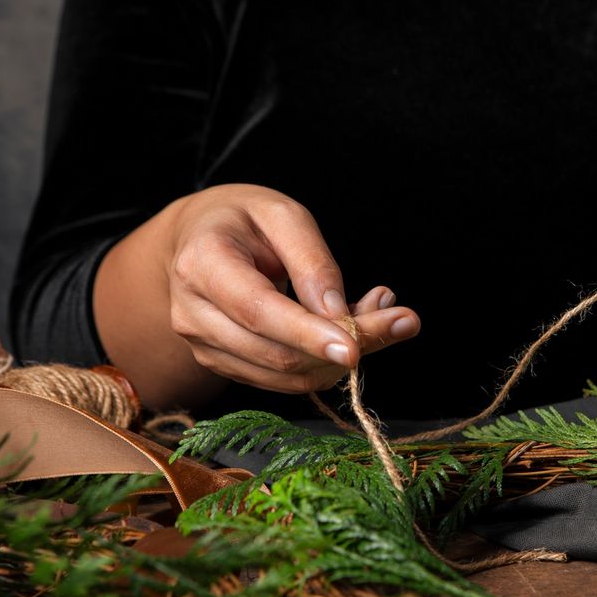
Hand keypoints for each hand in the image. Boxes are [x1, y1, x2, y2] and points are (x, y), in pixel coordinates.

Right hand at [94, 184, 419, 406]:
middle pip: (276, 353)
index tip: (355, 348)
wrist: (196, 240)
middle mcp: (193, 313)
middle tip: (403, 321)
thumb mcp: (284, 216)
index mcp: (202, 263)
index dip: (308, 335)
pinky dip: (323, 364)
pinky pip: (282, 380)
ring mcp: (203, 346)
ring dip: (341, 358)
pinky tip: (345, 331)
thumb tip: (338, 314)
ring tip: (378, 316)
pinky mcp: (222, 365)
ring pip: (284, 376)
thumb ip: (313, 262)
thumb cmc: (245, 220)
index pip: (259, 312)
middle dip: (345, 347)